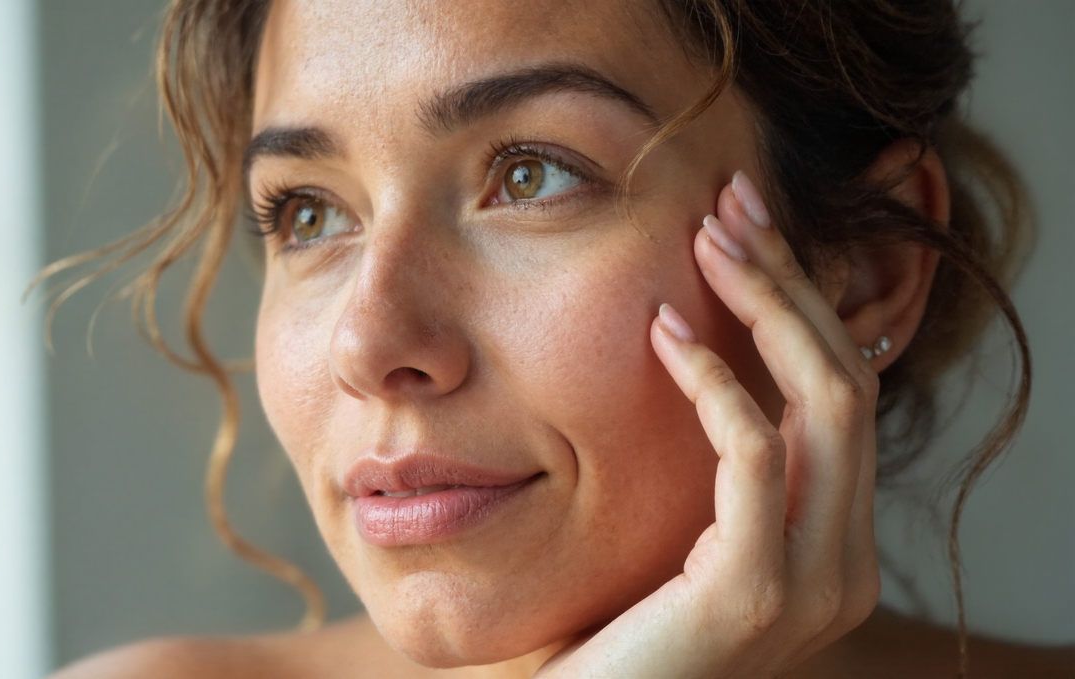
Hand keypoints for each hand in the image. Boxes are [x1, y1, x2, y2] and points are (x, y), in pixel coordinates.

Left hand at [535, 171, 881, 677]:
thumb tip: (685, 341)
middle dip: (792, 281)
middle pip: (849, 380)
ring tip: (708, 236)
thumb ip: (707, 466)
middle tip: (733, 202)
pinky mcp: (757, 589)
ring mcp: (813, 580)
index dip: (803, 302)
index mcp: (828, 543)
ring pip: (828, 400)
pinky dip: (716, 379)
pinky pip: (755, 450)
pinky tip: (663, 331)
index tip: (747, 228)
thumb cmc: (607, 630)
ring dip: (768, 305)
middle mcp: (842, 561)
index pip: (841, 396)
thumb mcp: (673, 532)